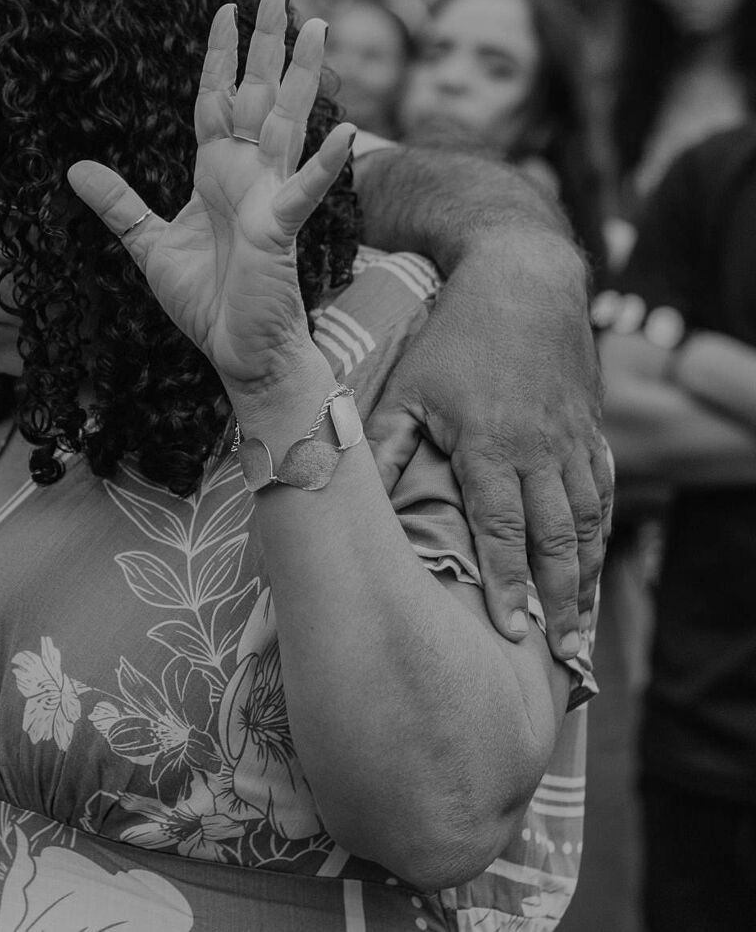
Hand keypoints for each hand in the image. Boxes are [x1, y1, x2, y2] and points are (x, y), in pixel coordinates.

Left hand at [67, 0, 355, 388]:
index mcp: (218, 174)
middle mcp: (248, 175)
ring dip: (304, 77)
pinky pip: (304, 190)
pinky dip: (326, 163)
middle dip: (269, 43)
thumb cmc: (208, 303)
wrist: (237, 354)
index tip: (225, 9)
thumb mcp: (149, 246)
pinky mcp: (280, 230)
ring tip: (321, 27)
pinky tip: (345, 130)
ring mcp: (269, 198)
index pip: (219, 101)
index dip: (220, 57)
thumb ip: (118, 205)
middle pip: (260, 95)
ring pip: (288, 124)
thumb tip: (75, 170)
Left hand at [366, 235, 608, 661]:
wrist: (522, 284)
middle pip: (555, 541)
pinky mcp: (591, 433)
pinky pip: (603, 495)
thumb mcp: (406, 387)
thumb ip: (380, 444)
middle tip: (558, 656)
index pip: (501, 528)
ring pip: (586, 524)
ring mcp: (572, 443)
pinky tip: (592, 572)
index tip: (510, 630)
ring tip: (577, 632)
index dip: (506, 582)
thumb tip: (336, 487)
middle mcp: (539, 450)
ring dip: (583, 580)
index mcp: (489, 444)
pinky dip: (600, 537)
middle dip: (558, 601)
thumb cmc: (452, 339)